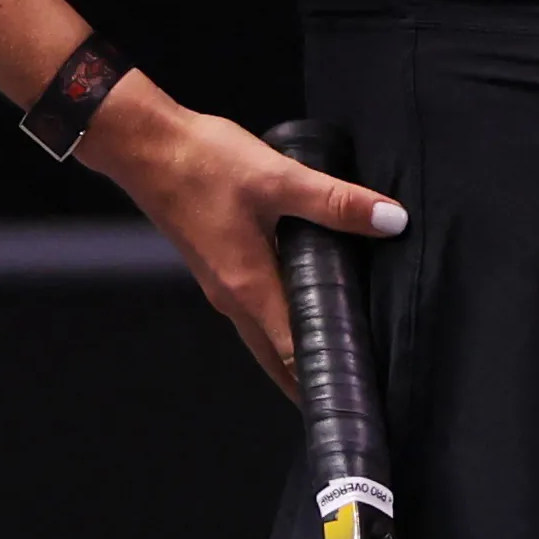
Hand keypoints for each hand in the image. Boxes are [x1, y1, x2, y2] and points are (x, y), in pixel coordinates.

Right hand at [88, 92, 407, 400]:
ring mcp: (222, 284)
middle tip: (359, 387)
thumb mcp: (279, 178)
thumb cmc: (205, 163)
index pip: (295, 355)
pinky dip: (284, 320)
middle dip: (315, 377)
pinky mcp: (218, 265)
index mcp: (249, 289)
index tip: (364, 392)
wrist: (146, 146)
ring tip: (342, 353)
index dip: (330, 376)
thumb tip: (392, 220)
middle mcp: (232, 299)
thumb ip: (335, 202)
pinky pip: (257, 308)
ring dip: (298, 350)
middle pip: (278, 358)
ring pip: (266, 334)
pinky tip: (308, 299)